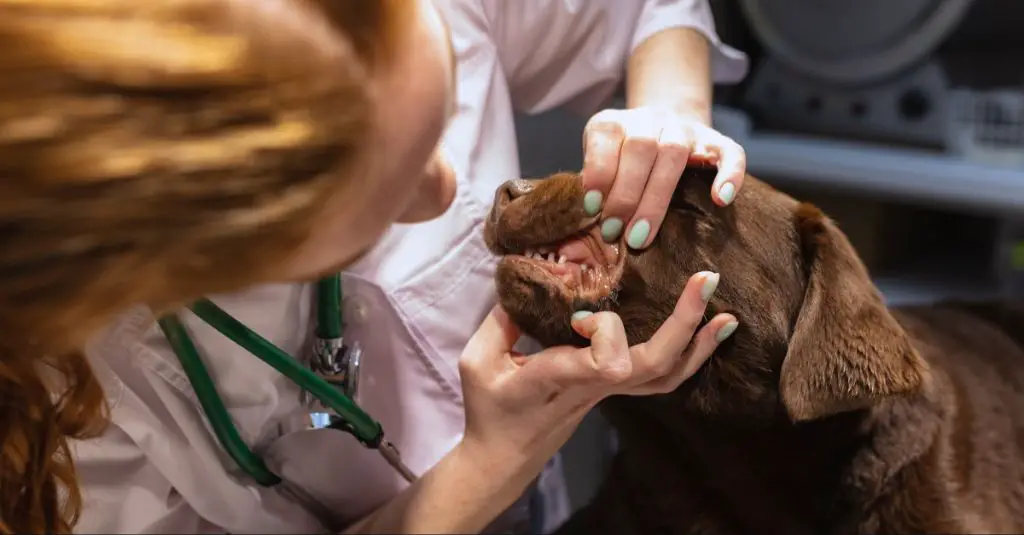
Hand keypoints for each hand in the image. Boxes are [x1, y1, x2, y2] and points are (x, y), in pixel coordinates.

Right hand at [455, 271, 737, 485]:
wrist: (504, 456)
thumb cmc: (490, 410)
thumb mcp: (478, 362)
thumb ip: (501, 319)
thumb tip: (528, 278)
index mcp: (561, 379)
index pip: (605, 364)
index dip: (606, 334)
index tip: (580, 317)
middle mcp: (594, 386)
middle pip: (654, 365)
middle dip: (683, 323)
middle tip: (705, 281)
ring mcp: (609, 391)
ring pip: (666, 376)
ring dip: (698, 343)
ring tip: (725, 313)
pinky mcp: (614, 390)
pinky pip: (661, 377)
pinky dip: (689, 356)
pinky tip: (706, 332)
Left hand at [581, 106, 746, 249]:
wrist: (660, 129)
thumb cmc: (619, 163)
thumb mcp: (597, 166)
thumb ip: (593, 186)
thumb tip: (588, 222)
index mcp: (613, 121)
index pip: (606, 138)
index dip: (598, 173)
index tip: (592, 208)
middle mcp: (649, 118)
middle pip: (641, 148)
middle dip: (626, 195)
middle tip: (616, 233)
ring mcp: (685, 128)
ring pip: (674, 152)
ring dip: (656, 197)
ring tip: (641, 236)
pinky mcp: (716, 141)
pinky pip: (730, 152)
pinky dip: (729, 174)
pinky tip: (721, 200)